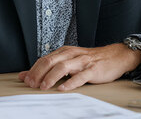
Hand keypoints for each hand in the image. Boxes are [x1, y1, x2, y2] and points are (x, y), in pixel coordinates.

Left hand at [18, 43, 140, 90]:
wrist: (115, 56)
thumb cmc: (91, 60)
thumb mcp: (69, 60)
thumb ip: (50, 67)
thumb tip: (27, 74)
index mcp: (65, 52)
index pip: (44, 59)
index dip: (33, 69)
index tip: (25, 79)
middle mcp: (72, 55)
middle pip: (51, 61)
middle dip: (39, 73)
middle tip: (31, 84)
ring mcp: (82, 62)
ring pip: (63, 67)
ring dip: (51, 77)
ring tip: (44, 86)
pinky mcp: (93, 70)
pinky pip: (80, 76)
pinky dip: (70, 82)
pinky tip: (63, 88)